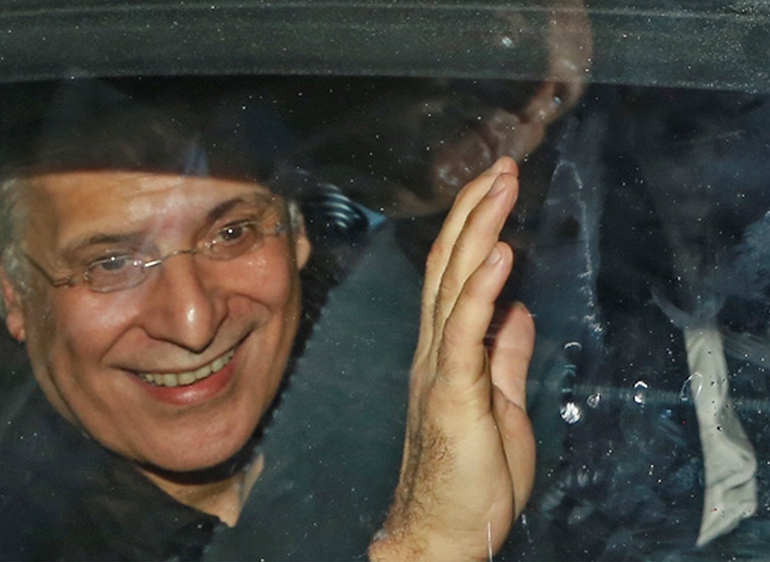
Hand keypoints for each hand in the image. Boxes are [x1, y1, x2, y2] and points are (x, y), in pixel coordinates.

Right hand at [370, 157, 535, 560]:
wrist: (441, 530)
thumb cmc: (469, 477)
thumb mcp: (500, 404)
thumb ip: (504, 356)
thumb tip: (518, 311)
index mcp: (445, 351)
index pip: (455, 276)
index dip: (474, 227)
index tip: (497, 186)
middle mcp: (433, 349)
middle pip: (449, 267)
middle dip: (476, 210)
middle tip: (501, 164)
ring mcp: (438, 367)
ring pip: (453, 285)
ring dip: (478, 230)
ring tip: (501, 186)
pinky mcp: (451, 392)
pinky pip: (463, 331)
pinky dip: (481, 288)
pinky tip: (498, 251)